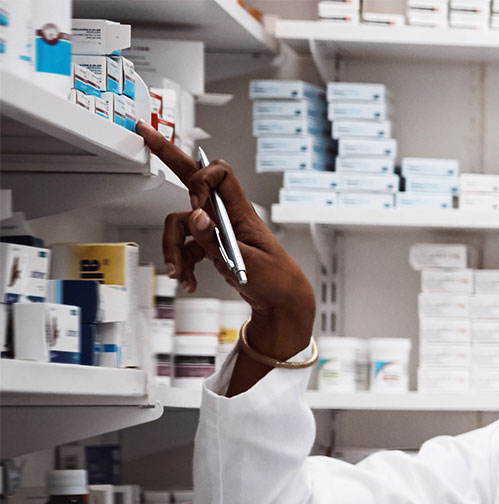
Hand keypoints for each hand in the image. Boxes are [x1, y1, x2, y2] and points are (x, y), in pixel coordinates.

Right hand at [138, 122, 313, 361]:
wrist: (281, 304)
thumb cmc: (275, 281)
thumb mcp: (246, 262)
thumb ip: (216, 239)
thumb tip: (196, 216)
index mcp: (241, 212)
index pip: (219, 174)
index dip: (201, 179)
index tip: (195, 203)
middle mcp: (226, 216)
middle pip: (194, 180)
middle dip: (168, 156)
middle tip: (146, 133)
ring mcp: (216, 230)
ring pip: (181, 224)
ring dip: (174, 248)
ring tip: (179, 272)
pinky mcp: (210, 245)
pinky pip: (186, 246)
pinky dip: (182, 262)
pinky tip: (187, 280)